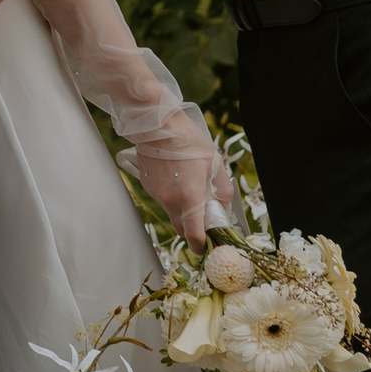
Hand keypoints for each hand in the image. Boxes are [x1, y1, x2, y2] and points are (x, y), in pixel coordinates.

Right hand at [120, 111, 240, 247]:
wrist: (157, 124)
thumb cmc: (189, 141)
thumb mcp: (215, 164)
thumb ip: (222, 191)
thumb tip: (223, 208)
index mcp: (189, 197)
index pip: (193, 234)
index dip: (200, 245)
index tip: (205, 247)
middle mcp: (170, 200)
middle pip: (181, 228)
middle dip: (192, 229)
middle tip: (203, 217)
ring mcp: (156, 194)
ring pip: (171, 213)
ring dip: (181, 209)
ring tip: (188, 186)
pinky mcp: (147, 186)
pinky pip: (162, 199)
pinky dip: (170, 196)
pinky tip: (174, 177)